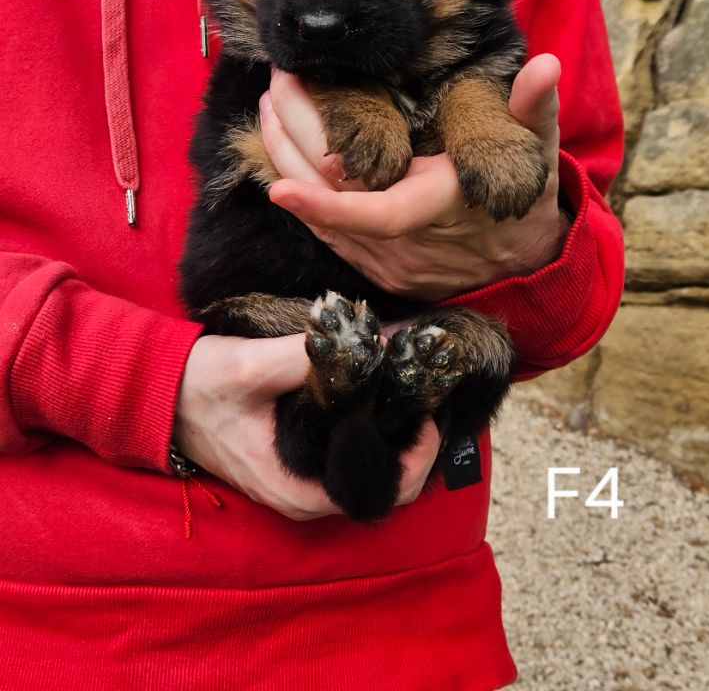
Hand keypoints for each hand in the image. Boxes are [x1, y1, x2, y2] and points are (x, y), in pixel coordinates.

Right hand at [173, 332, 440, 520]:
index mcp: (296, 489)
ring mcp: (297, 482)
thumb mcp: (251, 366)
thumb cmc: (199, 386)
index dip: (416, 457)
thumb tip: (369, 339)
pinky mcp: (293, 463)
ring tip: (405, 393)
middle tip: (421, 396)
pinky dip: (368, 432)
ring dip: (392, 438)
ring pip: (365, 472)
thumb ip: (307, 356)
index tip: (426, 413)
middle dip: (411, 445)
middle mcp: (301, 496)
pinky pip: (346, 458)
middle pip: (382, 486)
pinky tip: (375, 396)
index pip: (380, 491)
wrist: (156, 394)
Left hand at [261, 56, 570, 300]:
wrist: (520, 262)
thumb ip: (536, 108)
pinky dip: (297, 187)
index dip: (327, 207)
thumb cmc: (524, 199)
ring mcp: (380, 258)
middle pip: (329, 202)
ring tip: (270, 105)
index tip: (281, 188)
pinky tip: (280, 149)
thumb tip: (545, 66)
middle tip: (278, 83)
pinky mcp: (369, 262)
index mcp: (436, 212)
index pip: (374, 217)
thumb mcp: (537, 153)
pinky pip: (321, 229)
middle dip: (291, 144)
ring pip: (315, 218)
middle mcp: (400, 244)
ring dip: (285, 161)